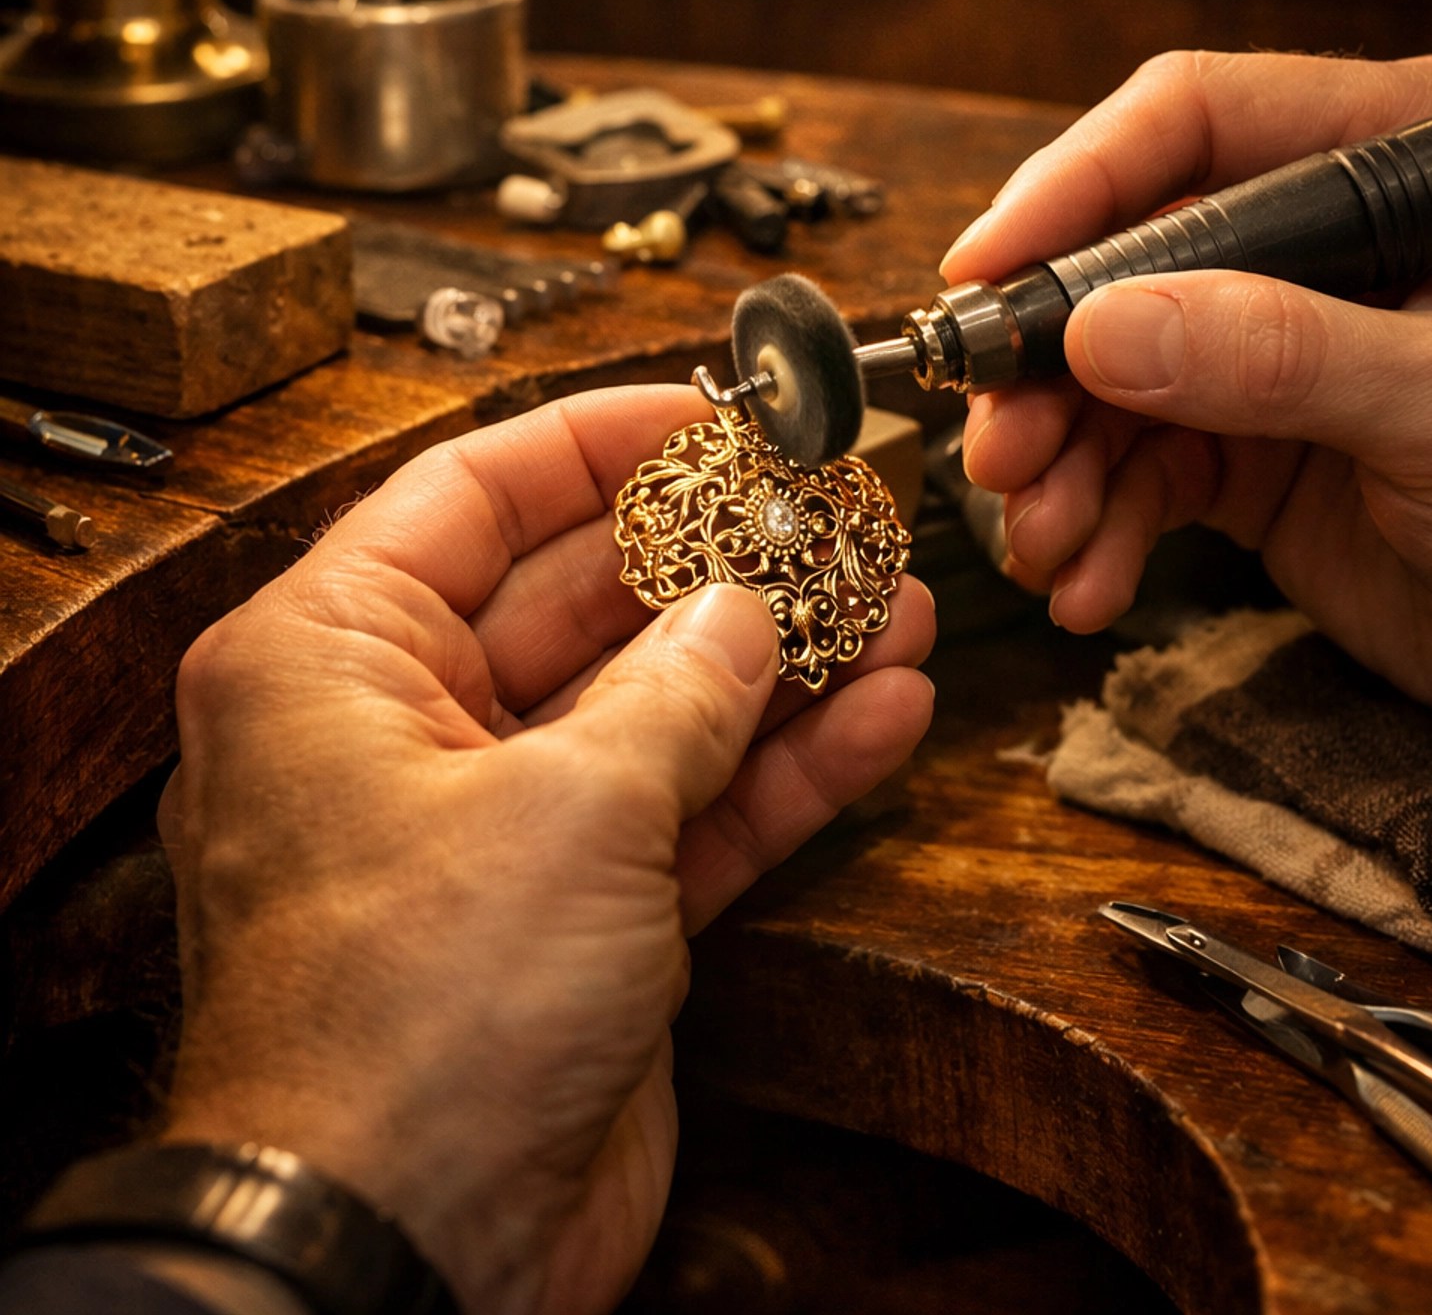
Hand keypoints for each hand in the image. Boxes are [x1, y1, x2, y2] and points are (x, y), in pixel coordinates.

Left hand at [157, 385, 933, 1314]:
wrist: (405, 1261)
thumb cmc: (404, 1027)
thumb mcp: (567, 808)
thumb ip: (679, 690)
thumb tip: (746, 609)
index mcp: (330, 660)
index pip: (475, 493)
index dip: (602, 440)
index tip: (715, 410)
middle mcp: (401, 731)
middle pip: (581, 595)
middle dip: (718, 555)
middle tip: (831, 507)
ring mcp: (494, 830)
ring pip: (653, 704)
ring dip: (777, 658)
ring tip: (893, 598)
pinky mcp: (571, 924)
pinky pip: (687, 811)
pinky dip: (780, 769)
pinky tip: (880, 714)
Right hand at [944, 48, 1431, 729]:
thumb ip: (1286, 356)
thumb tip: (1102, 327)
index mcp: (1394, 158)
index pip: (1197, 120)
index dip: (1077, 181)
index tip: (986, 267)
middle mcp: (1319, 235)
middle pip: (1123, 253)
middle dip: (1048, 360)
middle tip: (998, 445)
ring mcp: (1274, 339)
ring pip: (1110, 369)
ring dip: (1060, 460)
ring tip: (1042, 540)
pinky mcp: (1248, 442)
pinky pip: (1137, 463)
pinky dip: (1099, 524)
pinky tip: (1089, 585)